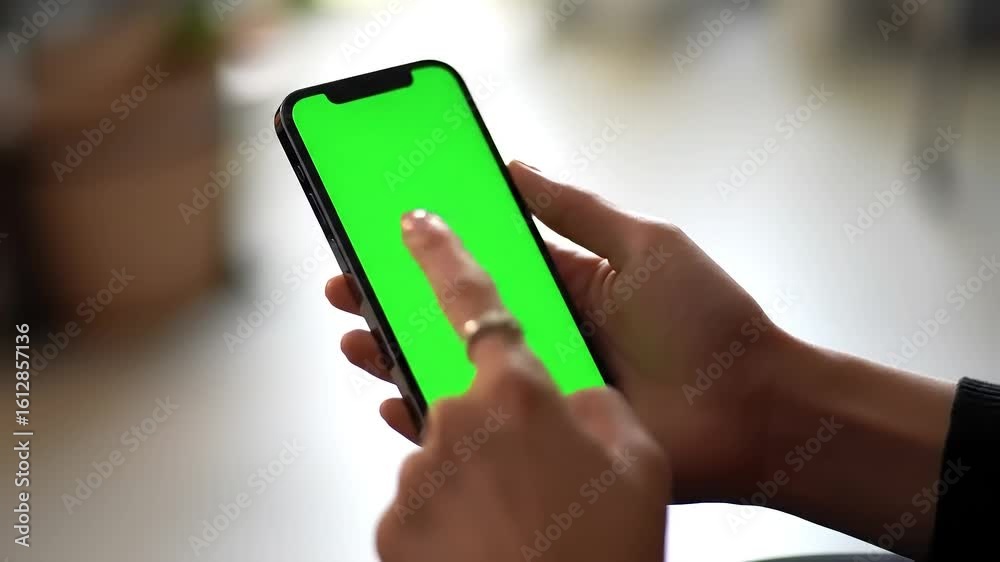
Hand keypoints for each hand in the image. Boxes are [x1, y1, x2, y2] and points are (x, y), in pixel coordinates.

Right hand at [327, 161, 790, 501]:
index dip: (431, 250)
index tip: (381, 233)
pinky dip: (432, 414)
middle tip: (346, 284)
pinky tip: (394, 396)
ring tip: (355, 335)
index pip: (481, 263)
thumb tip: (511, 165)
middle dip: (395, 300)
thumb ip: (573, 209)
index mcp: (564, 286)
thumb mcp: (643, 243)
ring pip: (455, 368)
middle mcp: (545, 335)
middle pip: (455, 316)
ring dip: (397, 352)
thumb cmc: (709, 322)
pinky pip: (477, 427)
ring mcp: (541, 388)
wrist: (755, 410)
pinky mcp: (545, 437)